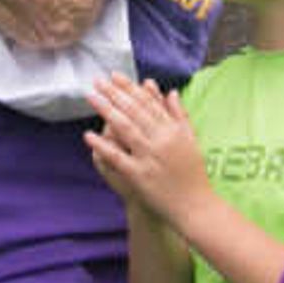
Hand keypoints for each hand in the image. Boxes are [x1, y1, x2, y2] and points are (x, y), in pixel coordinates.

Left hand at [82, 76, 208, 227]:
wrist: (195, 206)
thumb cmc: (193, 173)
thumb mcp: (190, 139)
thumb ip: (179, 115)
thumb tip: (169, 91)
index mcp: (173, 129)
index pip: (148, 102)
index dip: (130, 88)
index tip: (115, 76)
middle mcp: (162, 139)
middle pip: (134, 111)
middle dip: (114, 93)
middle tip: (97, 81)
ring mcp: (150, 157)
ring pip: (125, 128)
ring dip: (106, 110)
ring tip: (91, 97)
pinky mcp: (140, 175)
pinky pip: (117, 157)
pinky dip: (102, 146)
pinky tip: (88, 136)